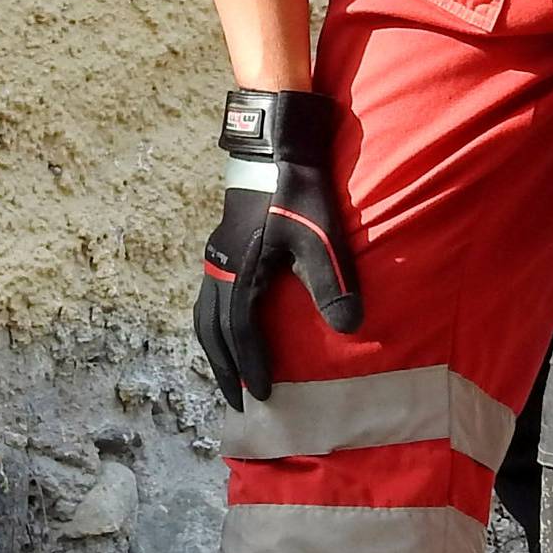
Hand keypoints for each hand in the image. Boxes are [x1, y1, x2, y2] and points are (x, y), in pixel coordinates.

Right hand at [194, 88, 361, 408]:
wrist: (275, 149)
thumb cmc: (298, 192)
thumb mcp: (321, 236)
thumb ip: (333, 282)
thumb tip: (348, 331)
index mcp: (240, 271)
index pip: (240, 330)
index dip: (251, 365)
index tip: (263, 396)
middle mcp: (220, 268)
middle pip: (212, 330)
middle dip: (224, 369)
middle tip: (238, 403)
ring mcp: (216, 258)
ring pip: (204, 316)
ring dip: (215, 351)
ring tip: (229, 377)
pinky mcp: (221, 250)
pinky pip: (208, 301)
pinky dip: (215, 328)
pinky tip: (230, 335)